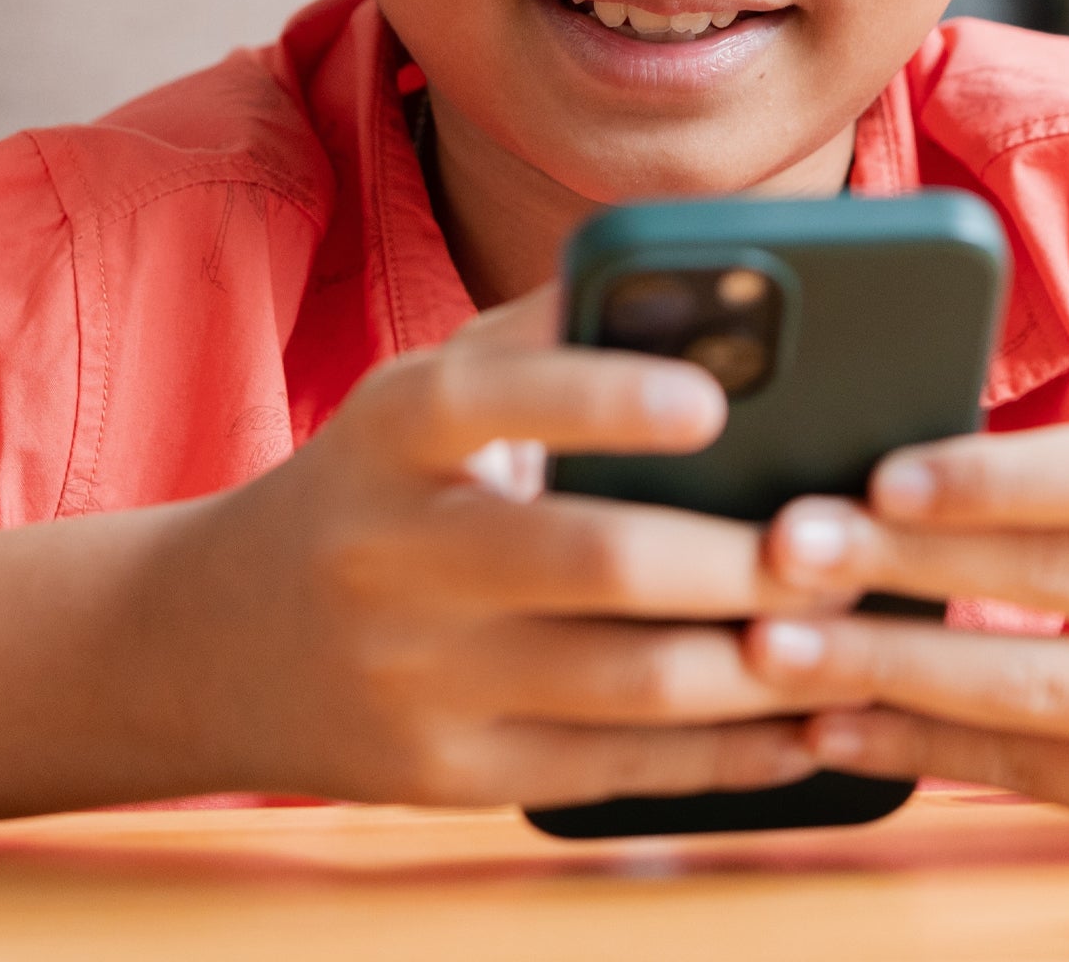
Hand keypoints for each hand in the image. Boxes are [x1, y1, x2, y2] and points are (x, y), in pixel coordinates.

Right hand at [152, 286, 842, 809]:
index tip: (714, 403)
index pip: (494, 400)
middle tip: (845, 549)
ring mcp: (417, 679)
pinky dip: (729, 756)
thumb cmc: (373, 493)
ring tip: (850, 635)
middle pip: (597, 558)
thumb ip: (545, 343)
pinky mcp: (449, 776)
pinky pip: (618, 771)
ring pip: (630, 682)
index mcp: (393, 435)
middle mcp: (395, 554)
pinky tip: (802, 730)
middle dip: (745, 560)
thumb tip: (713, 291)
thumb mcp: (420, 401)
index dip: (606, 400)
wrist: (217, 644)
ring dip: (765, 666)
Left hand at [748, 418, 1068, 842]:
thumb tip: (910, 475)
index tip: (878, 477)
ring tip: (779, 650)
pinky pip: (1037, 776)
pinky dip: (928, 751)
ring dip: (891, 672)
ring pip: (1034, 695)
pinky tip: (841, 727)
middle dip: (903, 570)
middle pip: (1058, 585)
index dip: (991, 479)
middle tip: (782, 554)